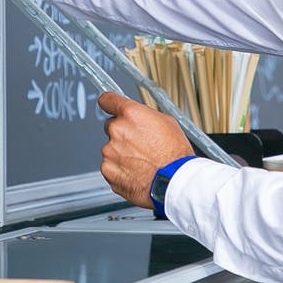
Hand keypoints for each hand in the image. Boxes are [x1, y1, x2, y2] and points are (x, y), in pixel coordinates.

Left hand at [98, 92, 194, 208]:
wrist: (173, 182)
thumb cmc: (174, 155)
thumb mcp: (167, 123)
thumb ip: (145, 116)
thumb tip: (139, 117)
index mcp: (131, 114)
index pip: (107, 100)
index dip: (109, 103)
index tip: (108, 105)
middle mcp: (117, 130)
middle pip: (111, 127)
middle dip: (122, 134)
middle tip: (139, 144)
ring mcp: (110, 151)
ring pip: (111, 148)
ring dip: (121, 153)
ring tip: (141, 161)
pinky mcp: (107, 170)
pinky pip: (110, 166)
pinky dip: (119, 169)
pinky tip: (136, 171)